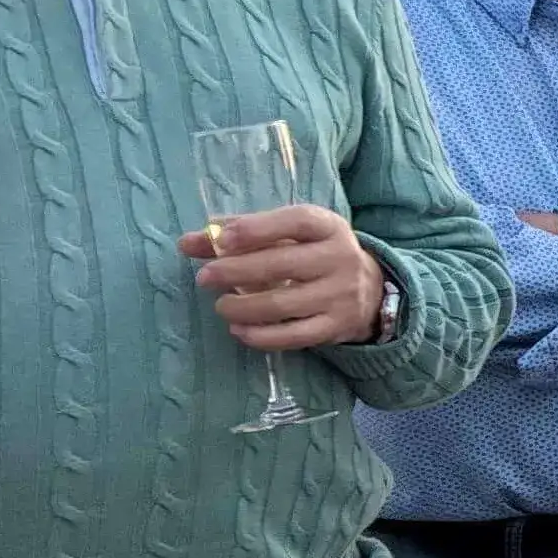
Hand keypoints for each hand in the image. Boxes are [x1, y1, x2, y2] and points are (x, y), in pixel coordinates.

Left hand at [180, 206, 384, 351]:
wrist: (370, 290)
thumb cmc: (314, 255)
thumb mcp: (288, 236)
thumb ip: (239, 235)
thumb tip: (187, 242)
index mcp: (329, 228)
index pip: (298, 221)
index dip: (258, 229)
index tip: (221, 240)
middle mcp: (341, 258)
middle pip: (283, 265)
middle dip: (236, 271)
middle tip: (204, 278)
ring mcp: (341, 295)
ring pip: (283, 304)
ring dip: (242, 307)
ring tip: (221, 306)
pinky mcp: (336, 327)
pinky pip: (293, 335)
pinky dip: (260, 336)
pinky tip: (238, 330)